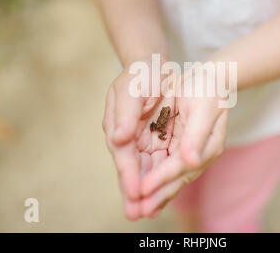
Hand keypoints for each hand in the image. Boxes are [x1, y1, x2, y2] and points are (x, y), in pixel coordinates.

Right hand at [103, 62, 176, 219]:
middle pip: (131, 168)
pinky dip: (159, 178)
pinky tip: (162, 195)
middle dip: (133, 191)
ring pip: (144, 170)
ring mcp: (142, 140)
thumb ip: (125, 112)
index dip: (128, 174)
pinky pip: (158, 163)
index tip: (135, 192)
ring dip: (147, 191)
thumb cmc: (142, 74)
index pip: (123, 154)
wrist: (155, 66)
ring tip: (149, 212)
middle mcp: (128, 137)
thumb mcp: (132, 87)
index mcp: (119, 126)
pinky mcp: (157, 141)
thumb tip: (117, 137)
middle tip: (136, 214)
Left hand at [139, 75, 228, 215]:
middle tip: (136, 212)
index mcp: (208, 146)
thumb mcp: (205, 108)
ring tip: (135, 208)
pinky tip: (140, 189)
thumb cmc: (208, 88)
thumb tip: (191, 161)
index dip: (162, 178)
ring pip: (166, 175)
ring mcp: (187, 151)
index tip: (144, 190)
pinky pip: (161, 165)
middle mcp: (197, 153)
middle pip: (174, 178)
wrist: (207, 77)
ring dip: (152, 192)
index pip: (181, 165)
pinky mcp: (176, 146)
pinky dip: (150, 177)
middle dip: (155, 195)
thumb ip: (196, 136)